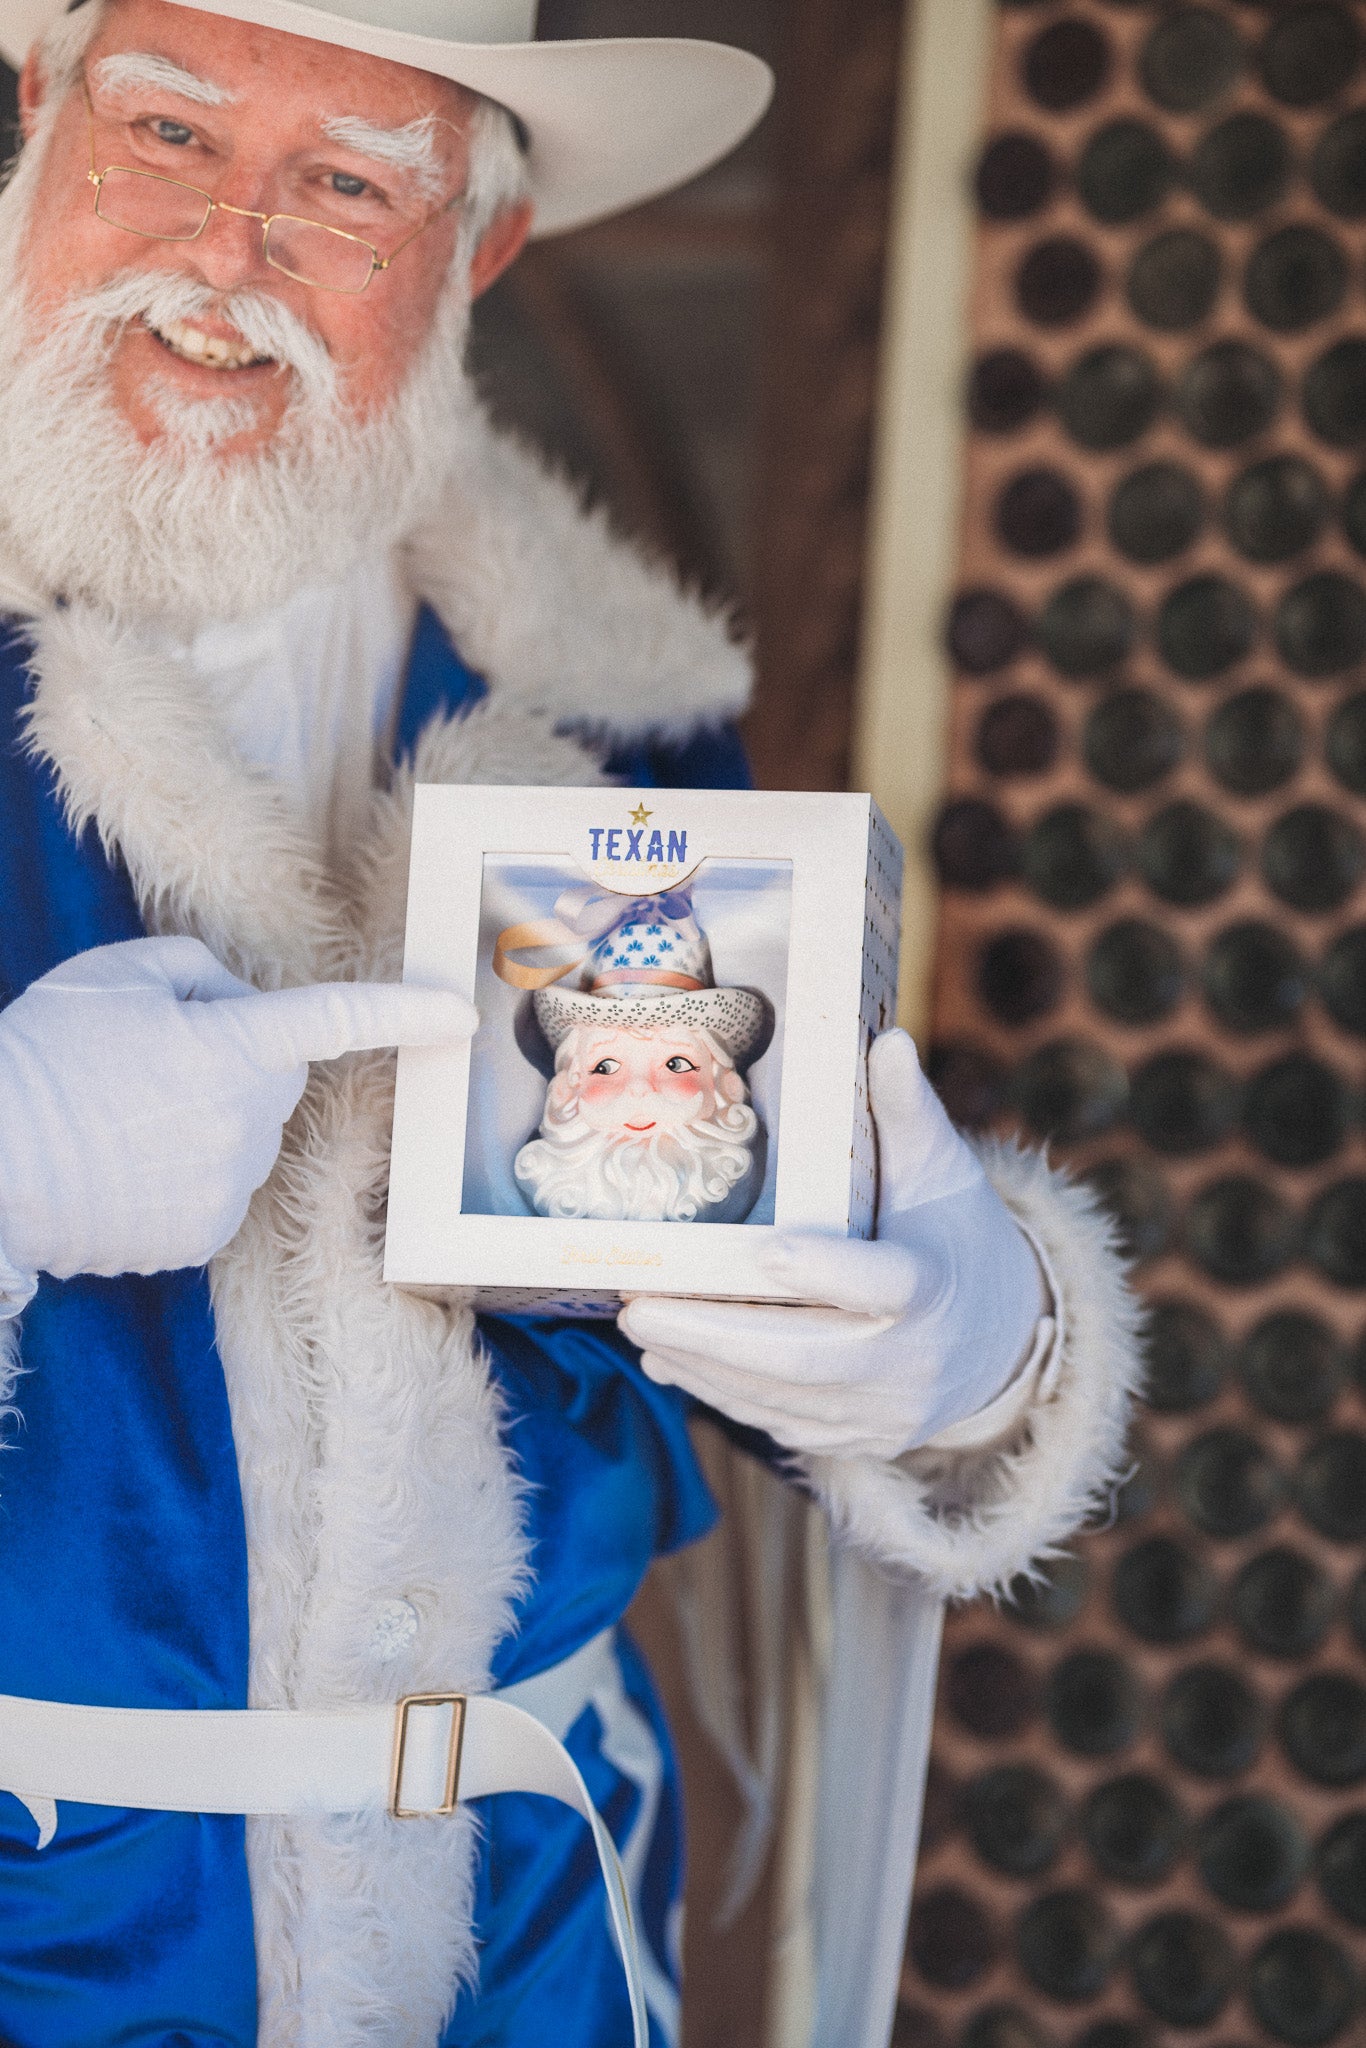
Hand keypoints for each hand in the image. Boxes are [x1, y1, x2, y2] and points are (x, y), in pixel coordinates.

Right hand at [0, 936, 475, 1283]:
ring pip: (244, 1137)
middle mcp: (249, 1120)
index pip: (336, 1018)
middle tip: (148, 1061)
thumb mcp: (116, 973)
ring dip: (205, 1122)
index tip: (458, 1015)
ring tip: (120, 1121)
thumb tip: (239, 1005)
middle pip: (274, 1077)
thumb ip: (199, 972)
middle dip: (236, 1062)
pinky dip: (182, 1177)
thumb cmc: (43, 1055)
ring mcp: (230, 1185)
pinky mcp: (205, 1236)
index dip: (404, 1012)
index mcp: (234, 1047)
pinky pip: (217, 1190)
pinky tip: (123, 1169)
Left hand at [618, 1030, 1045, 1458]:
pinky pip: (780, 1422)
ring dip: (702, 1367)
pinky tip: (671, 1361)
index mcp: (934, 1287)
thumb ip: (908, 1111)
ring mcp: (883, 1412)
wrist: (1002, 1339)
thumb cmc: (955, 1237)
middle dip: (713, 1336)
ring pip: (780, 1398)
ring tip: (638, 1327)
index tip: (767, 1251)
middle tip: (638, 1306)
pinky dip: (721, 1393)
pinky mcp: (857, 1440)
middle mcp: (912, 1362)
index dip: (827, 1273)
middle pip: (805, 1357)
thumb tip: (886, 1039)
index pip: (883, 1284)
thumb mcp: (942, 1172)